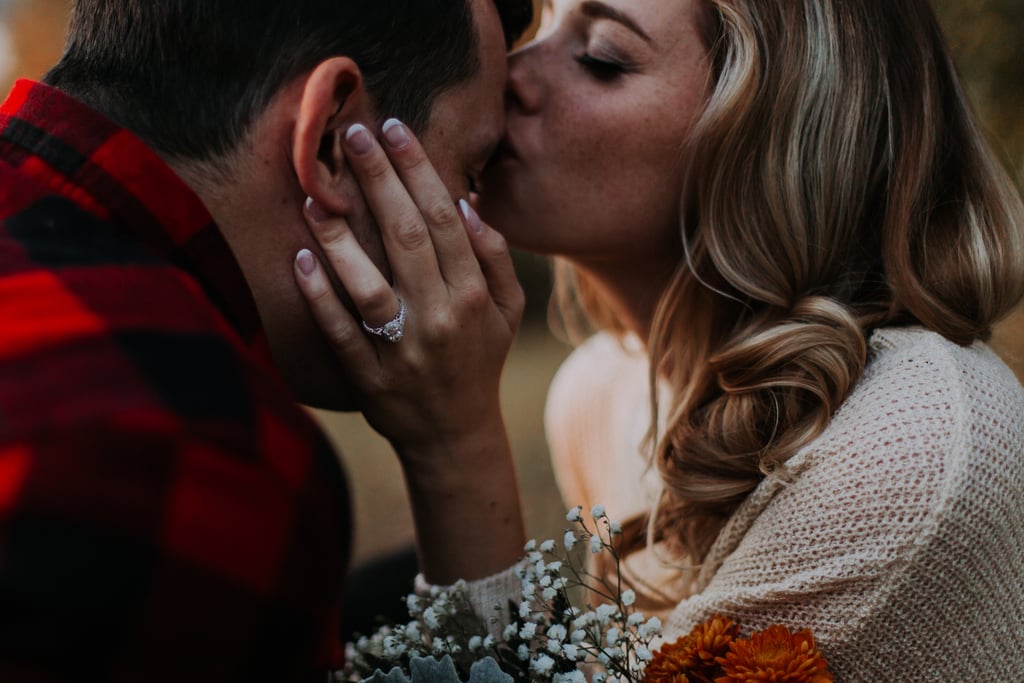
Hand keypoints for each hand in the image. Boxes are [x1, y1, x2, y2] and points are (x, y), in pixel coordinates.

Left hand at [293, 119, 525, 582]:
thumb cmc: (478, 361)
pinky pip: (341, 332)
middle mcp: (440, 318)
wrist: (455, 434)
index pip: (445, 219)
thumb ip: (495, 257)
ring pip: (370, 285)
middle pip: (407, 238)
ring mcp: (402, 349)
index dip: (419, 171)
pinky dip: (320, 297)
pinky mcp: (368, 376)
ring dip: (340, 238)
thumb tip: (467, 204)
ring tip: (314, 193)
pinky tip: (300, 259)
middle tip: (351, 136)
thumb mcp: (506, 311)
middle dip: (379, 181)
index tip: (394, 129)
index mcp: (473, 295)